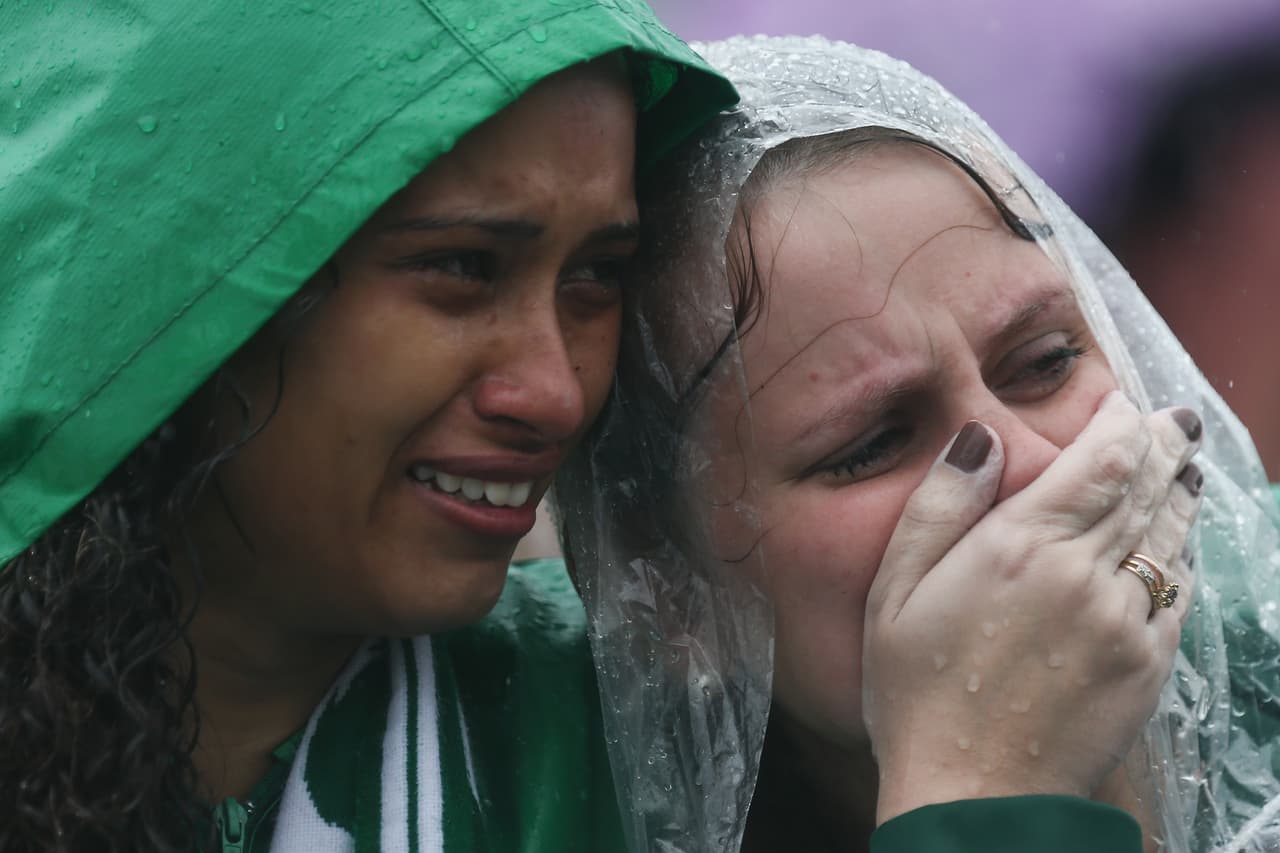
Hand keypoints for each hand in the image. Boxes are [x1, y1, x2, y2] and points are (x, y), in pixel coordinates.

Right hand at [863, 391, 1201, 823]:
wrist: (974, 792)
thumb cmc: (916, 691)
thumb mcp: (894, 591)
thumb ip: (939, 506)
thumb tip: (979, 438)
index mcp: (1022, 545)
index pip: (1100, 460)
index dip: (1120, 422)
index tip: (1123, 402)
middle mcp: (1086, 573)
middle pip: (1145, 488)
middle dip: (1161, 444)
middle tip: (1172, 419)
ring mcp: (1125, 620)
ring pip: (1169, 535)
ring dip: (1180, 491)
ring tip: (1185, 465)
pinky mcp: (1148, 665)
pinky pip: (1178, 592)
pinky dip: (1181, 555)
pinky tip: (1175, 543)